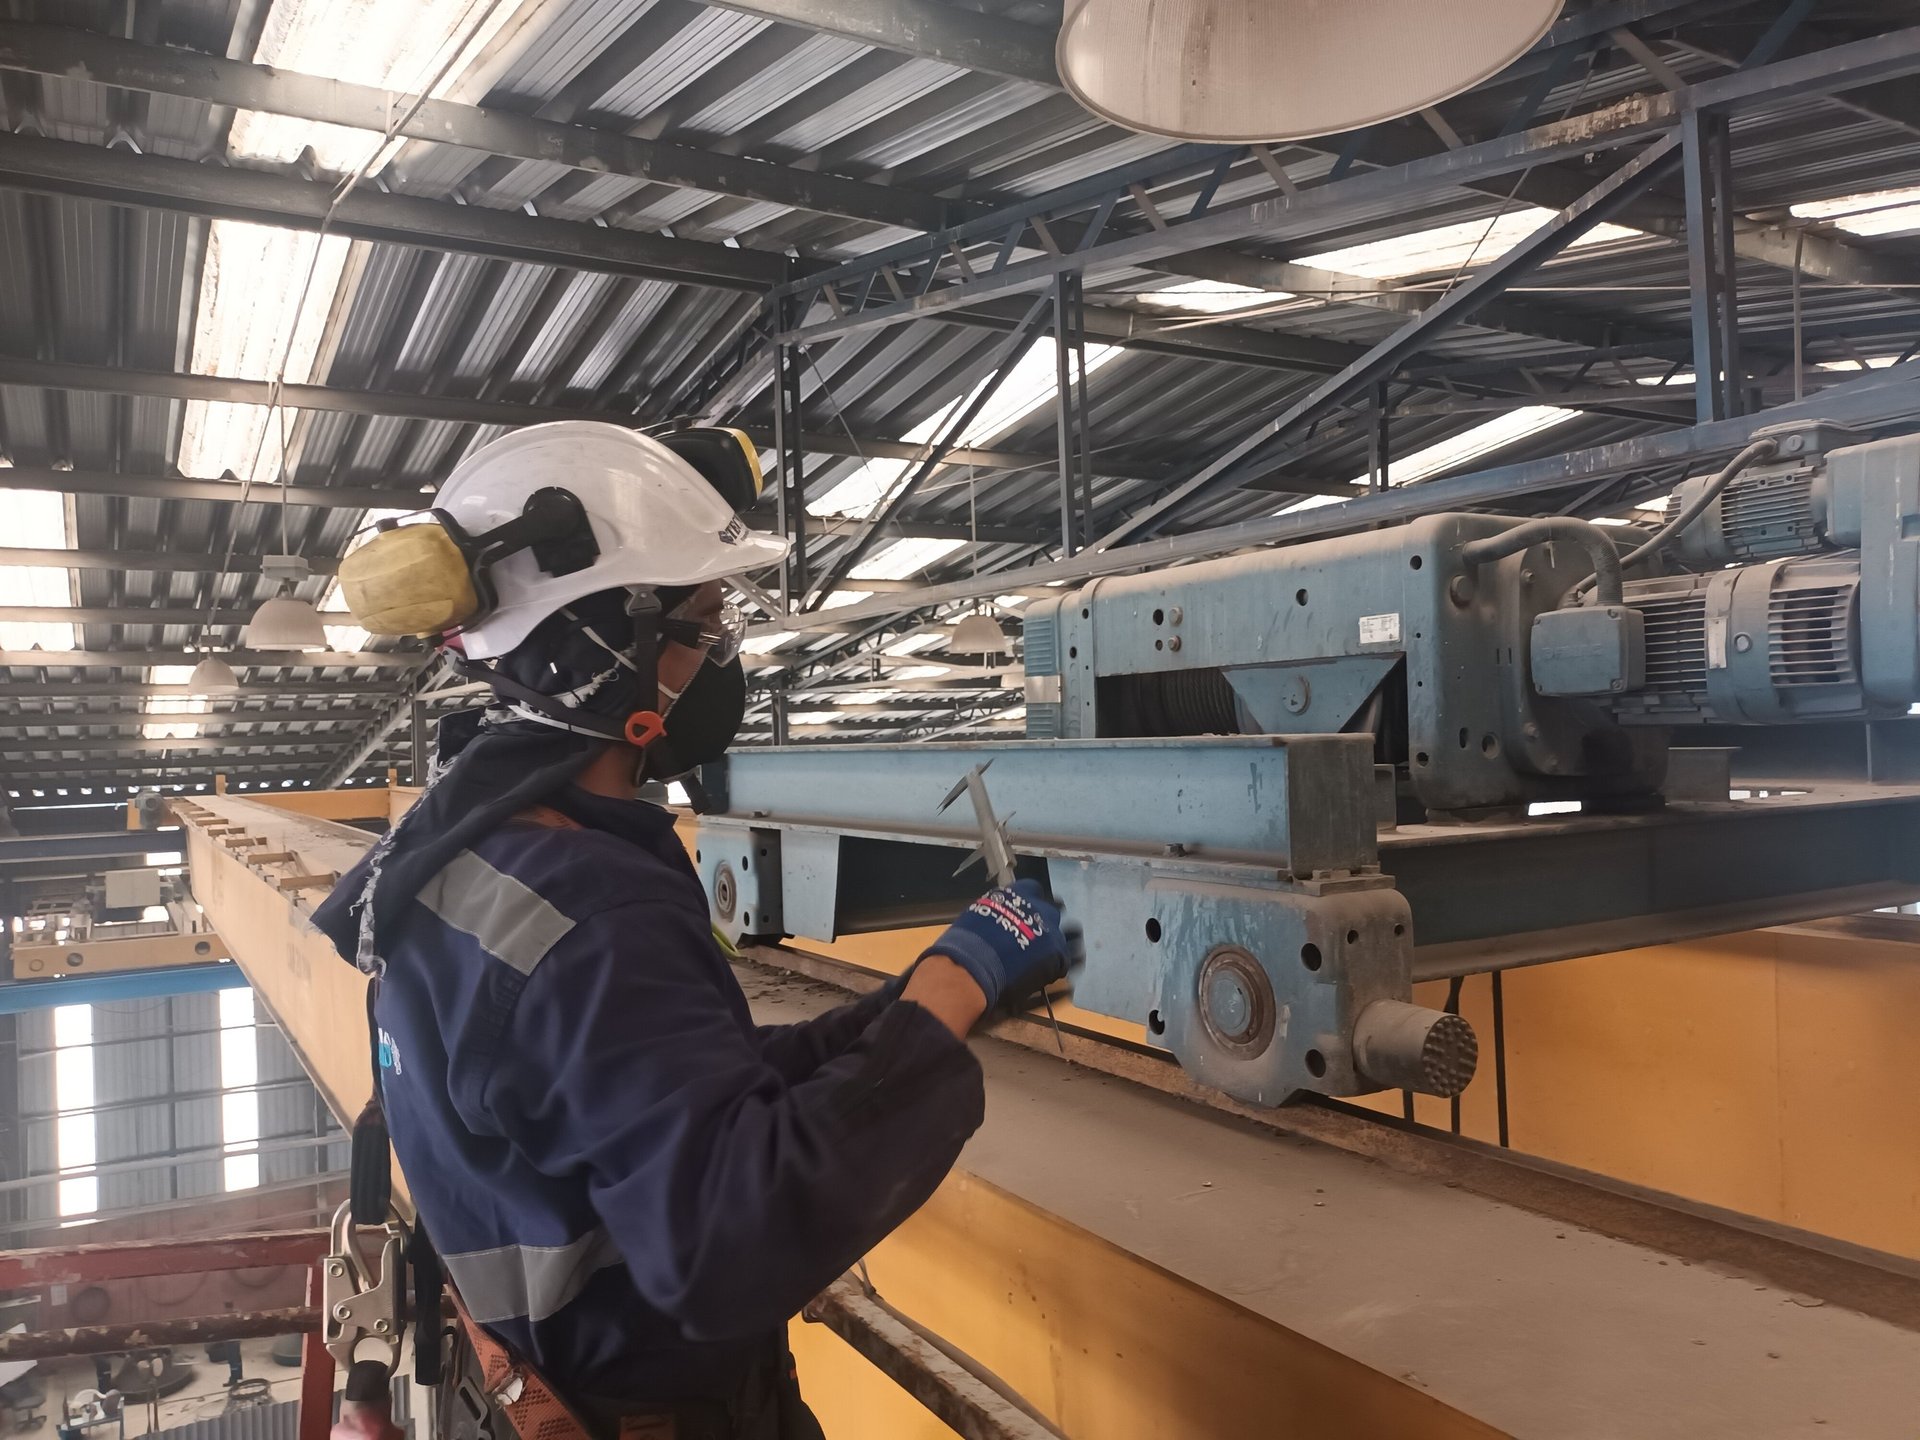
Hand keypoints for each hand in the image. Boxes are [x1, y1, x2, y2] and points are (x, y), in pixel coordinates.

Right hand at [920, 880, 1076, 1012]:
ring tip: (1050, 957)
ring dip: (1058, 943)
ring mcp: (1052, 931)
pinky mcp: (1059, 955)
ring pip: (1068, 934)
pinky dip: (1057, 967)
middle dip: (1045, 924)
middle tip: (1035, 940)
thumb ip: (999, 913)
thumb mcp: (980, 914)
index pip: (1033, 890)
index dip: (1031, 903)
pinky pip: (1065, 961)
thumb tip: (1000, 921)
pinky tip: (1048, 974)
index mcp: (1019, 894)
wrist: (974, 964)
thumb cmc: (968, 940)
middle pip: (1051, 913)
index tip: (1025, 914)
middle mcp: (1040, 908)